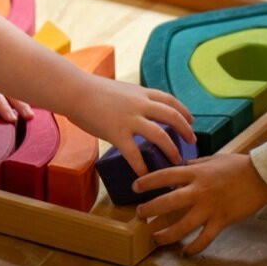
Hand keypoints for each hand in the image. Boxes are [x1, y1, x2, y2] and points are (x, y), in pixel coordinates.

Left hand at [0, 60, 31, 122]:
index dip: (3, 108)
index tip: (11, 118)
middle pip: (9, 92)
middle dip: (20, 105)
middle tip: (29, 117)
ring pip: (14, 87)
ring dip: (24, 99)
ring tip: (32, 113)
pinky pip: (13, 81)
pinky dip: (23, 89)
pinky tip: (32, 98)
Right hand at [66, 75, 193, 176]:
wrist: (75, 91)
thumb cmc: (93, 90)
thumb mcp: (121, 89)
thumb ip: (133, 98)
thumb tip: (140, 108)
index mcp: (141, 93)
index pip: (170, 100)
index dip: (183, 111)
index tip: (191, 120)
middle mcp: (140, 104)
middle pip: (171, 116)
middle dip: (185, 130)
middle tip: (192, 141)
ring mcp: (129, 119)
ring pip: (160, 135)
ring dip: (171, 149)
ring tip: (176, 161)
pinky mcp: (116, 133)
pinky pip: (134, 153)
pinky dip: (141, 166)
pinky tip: (145, 176)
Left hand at [133, 152, 266, 255]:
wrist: (262, 176)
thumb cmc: (239, 165)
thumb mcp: (214, 159)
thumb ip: (197, 164)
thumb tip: (183, 166)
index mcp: (196, 173)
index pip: (165, 176)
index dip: (148, 181)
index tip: (135, 187)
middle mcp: (199, 190)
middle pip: (168, 202)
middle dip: (150, 209)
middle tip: (140, 215)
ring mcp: (209, 208)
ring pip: (182, 226)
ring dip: (166, 234)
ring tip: (156, 238)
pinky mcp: (221, 220)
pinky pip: (204, 239)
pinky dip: (194, 248)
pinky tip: (186, 253)